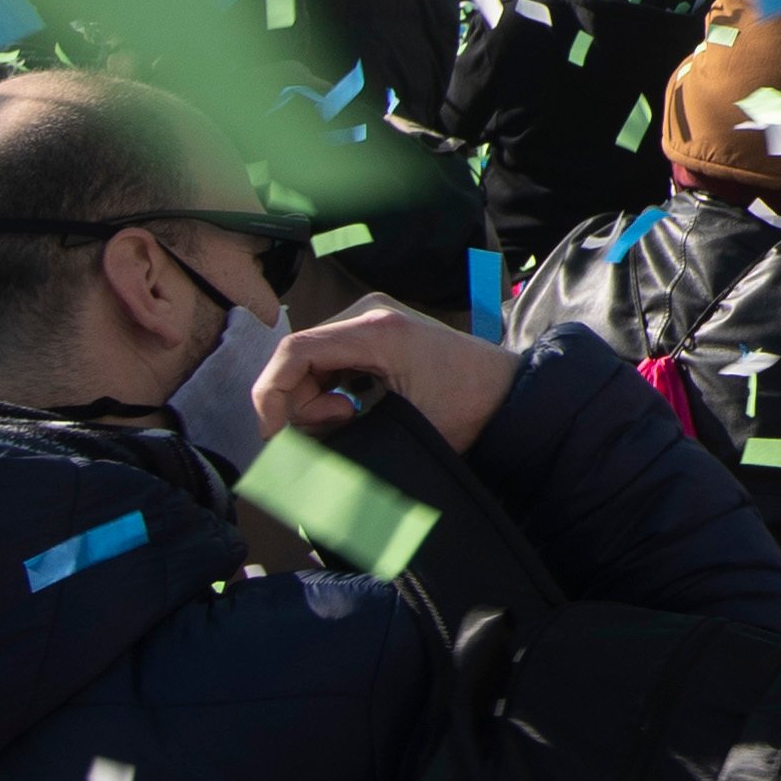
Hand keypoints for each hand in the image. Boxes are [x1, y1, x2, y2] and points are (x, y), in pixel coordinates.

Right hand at [255, 303, 522, 456]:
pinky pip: (327, 361)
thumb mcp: (405, 429)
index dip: (271, 395)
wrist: (509, 393)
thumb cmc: (469, 409)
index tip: (274, 436)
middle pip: (297, 359)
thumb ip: (345, 440)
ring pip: (309, 363)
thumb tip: (295, 467)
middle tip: (339, 426)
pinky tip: (353, 407)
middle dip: (299, 403)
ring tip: (353, 416)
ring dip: (314, 399)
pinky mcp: (375, 333)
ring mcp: (371, 319)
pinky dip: (326, 390)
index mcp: (376, 330)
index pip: (294, 351)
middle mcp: (369, 313)